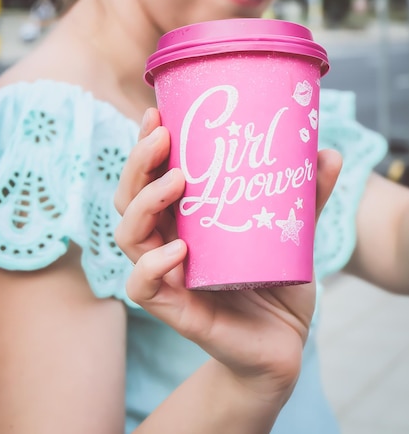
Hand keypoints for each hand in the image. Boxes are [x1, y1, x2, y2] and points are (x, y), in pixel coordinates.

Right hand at [115, 108, 341, 395]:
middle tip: (161, 137)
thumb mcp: (293, 232)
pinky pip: (142, 285)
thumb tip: (329, 152)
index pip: (150, 176)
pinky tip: (178, 250)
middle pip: (129, 197)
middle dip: (138, 163)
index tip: (157, 113)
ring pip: (128, 235)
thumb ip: (307, 195)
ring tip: (177, 182)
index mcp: (185, 218)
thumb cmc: (277, 282)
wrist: (281, 343)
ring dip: (144, 203)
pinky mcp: (174, 309)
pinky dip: (153, 265)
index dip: (145, 145)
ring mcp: (167, 274)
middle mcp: (167, 240)